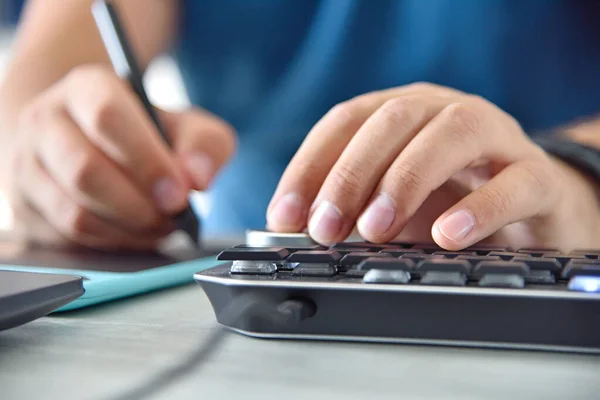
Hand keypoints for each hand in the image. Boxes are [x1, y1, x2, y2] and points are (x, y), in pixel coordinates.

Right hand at [8, 65, 234, 249]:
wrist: (91, 142)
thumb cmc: (145, 134)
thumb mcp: (186, 126)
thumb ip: (205, 145)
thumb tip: (197, 178)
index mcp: (86, 88)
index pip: (107, 117)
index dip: (147, 161)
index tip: (178, 194)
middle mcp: (45, 122)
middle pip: (84, 171)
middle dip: (139, 205)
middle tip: (172, 217)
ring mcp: (27, 166)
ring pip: (74, 213)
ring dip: (128, 230)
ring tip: (159, 226)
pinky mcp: (25, 208)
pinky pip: (69, 239)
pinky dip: (111, 244)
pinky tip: (136, 234)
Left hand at [267, 83, 599, 250]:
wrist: (533, 206)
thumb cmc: (451, 200)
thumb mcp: (393, 202)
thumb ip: (352, 209)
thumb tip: (297, 230)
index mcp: (404, 114)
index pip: (345, 121)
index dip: (309, 167)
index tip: (285, 216)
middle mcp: (446, 113)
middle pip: (392, 119)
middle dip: (350, 174)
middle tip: (325, 228)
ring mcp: (498, 139)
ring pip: (453, 133)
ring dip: (404, 181)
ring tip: (376, 230)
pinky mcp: (539, 177)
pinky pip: (516, 183)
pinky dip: (479, 209)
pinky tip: (448, 236)